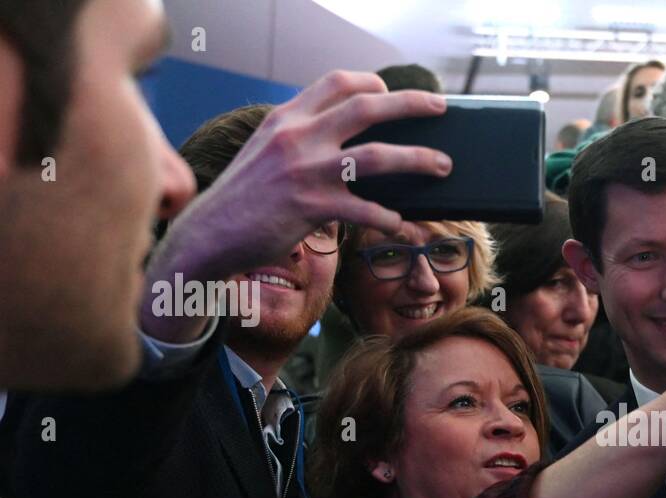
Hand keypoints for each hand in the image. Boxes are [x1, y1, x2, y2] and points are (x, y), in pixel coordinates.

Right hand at [146, 70, 450, 322]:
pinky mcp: (312, 208)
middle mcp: (298, 138)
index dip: (369, 83)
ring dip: (418, 159)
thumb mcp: (265, 151)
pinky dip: (390, 219)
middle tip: (439, 107)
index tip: (389, 91)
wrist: (210, 234)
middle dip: (411, 104)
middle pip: (367, 107)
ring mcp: (306, 172)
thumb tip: (342, 138)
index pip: (335, 83)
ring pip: (378, 157)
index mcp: (287, 119)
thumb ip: (299, 137)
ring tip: (443, 165)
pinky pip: (367, 210)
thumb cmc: (244, 197)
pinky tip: (402, 225)